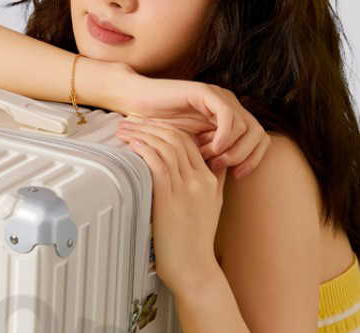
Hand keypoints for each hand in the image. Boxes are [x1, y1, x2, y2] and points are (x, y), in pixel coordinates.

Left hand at [115, 119, 227, 292]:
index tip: (148, 124)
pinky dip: (145, 151)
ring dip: (144, 134)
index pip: (190, 141)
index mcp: (209, 180)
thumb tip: (215, 164)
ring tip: (125, 128)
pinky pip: (159, 166)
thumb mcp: (213, 208)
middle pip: (177, 139)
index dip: (168, 128)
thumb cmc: (196, 245)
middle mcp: (200, 180)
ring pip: (166, 148)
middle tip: (131, 121)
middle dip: (152, 125)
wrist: (195, 270)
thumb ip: (215, 182)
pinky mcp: (171, 201)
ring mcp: (186, 189)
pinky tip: (134, 144)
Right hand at [120, 74, 270, 179]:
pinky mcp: (204, 93)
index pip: (257, 141)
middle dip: (245, 156)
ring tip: (211, 159)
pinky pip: (227, 114)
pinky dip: (225, 134)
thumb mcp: (188, 157)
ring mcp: (218, 99)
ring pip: (246, 126)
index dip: (253, 159)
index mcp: (227, 123)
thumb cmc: (155, 142)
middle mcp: (228, 109)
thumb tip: (222, 180)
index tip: (237, 177)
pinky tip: (214, 148)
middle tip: (224, 170)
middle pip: (257, 134)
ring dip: (231, 147)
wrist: (133, 120)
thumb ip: (206, 162)